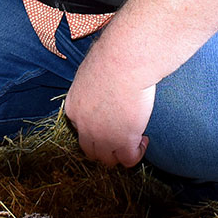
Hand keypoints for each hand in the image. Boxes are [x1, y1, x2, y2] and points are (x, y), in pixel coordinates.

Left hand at [64, 41, 154, 168]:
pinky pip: (128, 160)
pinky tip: (143, 139)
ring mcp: (102, 137)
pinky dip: (136, 154)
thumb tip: (103, 80)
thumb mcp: (91, 71)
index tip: (109, 119)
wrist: (124, 62)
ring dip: (120, 153)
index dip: (95, 127)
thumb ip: (92, 83)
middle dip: (105, 146)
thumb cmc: (111, 57)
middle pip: (90, 149)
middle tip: (120, 135)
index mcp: (73, 107)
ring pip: (107, 160)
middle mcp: (84, 126)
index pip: (80, 127)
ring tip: (134, 138)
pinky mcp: (123, 142)